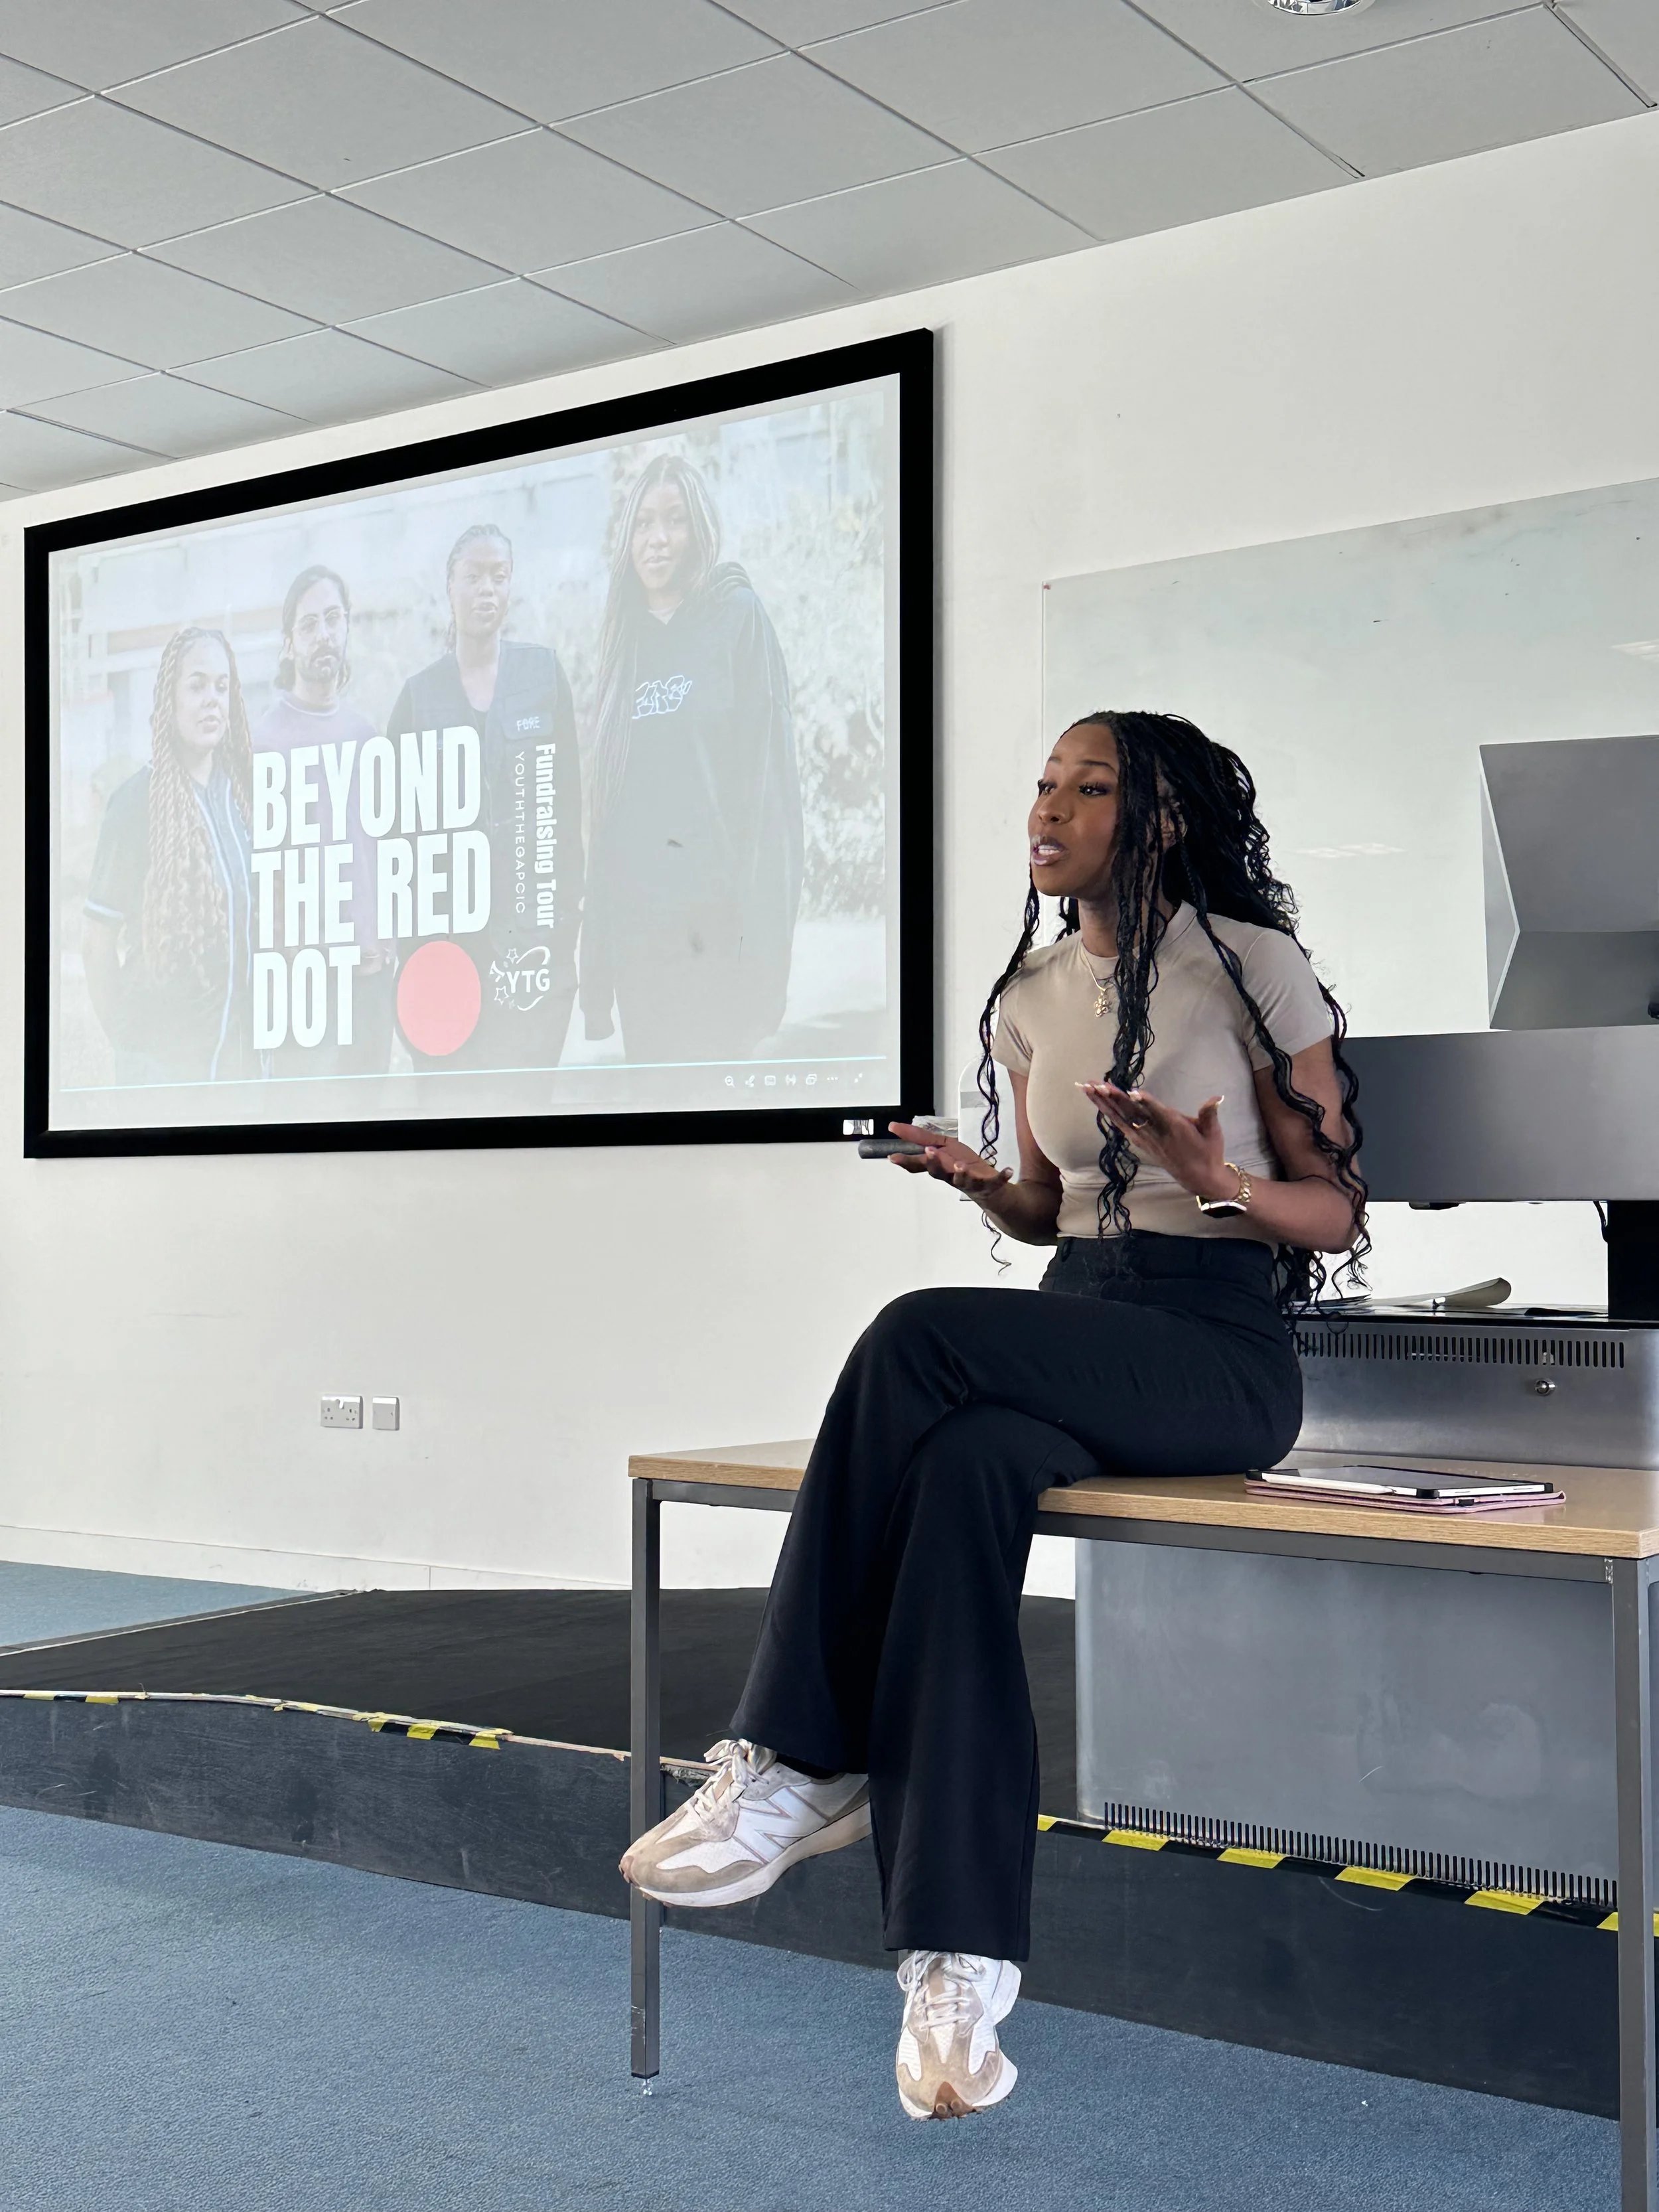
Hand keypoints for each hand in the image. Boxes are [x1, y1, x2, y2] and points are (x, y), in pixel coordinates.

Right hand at [885, 1121, 1011, 1201]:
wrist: (992, 1192)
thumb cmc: (965, 1169)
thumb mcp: (944, 1150)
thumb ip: (923, 1140)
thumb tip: (897, 1128)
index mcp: (942, 1168)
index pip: (921, 1165)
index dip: (907, 1161)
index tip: (893, 1157)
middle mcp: (953, 1177)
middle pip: (940, 1173)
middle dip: (933, 1163)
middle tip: (929, 1152)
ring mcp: (971, 1183)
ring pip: (963, 1180)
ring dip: (961, 1173)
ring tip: (960, 1164)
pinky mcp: (990, 1186)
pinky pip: (995, 1182)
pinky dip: (1001, 1176)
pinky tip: (1007, 1170)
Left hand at [1079, 1082, 1236, 1203]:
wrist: (1199, 1177)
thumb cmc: (1208, 1151)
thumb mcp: (1213, 1133)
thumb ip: (1210, 1114)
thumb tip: (1217, 1098)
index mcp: (1175, 1127)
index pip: (1157, 1112)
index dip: (1145, 1102)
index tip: (1131, 1092)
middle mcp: (1156, 1133)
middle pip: (1132, 1113)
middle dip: (1113, 1098)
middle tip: (1096, 1084)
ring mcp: (1145, 1139)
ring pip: (1121, 1117)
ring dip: (1103, 1103)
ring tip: (1087, 1088)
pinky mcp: (1140, 1142)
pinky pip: (1121, 1125)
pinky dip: (1109, 1113)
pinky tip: (1097, 1104)